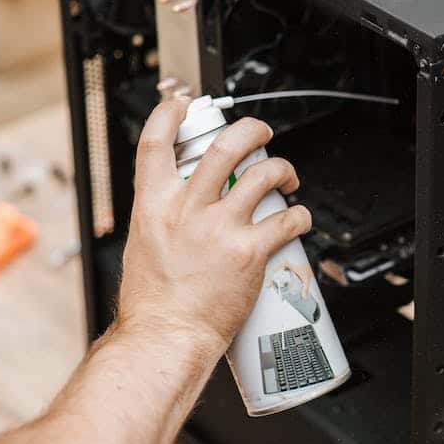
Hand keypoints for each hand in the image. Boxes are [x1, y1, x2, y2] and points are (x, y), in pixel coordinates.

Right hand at [117, 98, 311, 354]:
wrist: (165, 338)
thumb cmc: (153, 304)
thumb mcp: (143, 245)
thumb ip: (163, 218)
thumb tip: (179, 205)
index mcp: (153, 205)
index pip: (155, 143)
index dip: (170, 114)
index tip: (184, 105)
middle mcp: (187, 209)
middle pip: (224, 146)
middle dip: (250, 130)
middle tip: (262, 133)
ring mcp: (219, 228)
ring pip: (263, 176)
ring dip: (283, 171)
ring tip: (288, 179)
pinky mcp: (248, 251)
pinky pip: (286, 220)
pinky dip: (301, 215)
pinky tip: (300, 219)